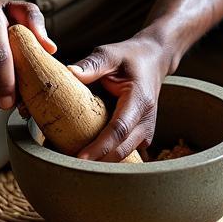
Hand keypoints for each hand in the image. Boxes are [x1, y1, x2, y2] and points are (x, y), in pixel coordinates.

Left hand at [68, 35, 171, 161]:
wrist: (153, 61)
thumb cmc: (129, 57)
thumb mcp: (110, 54)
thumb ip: (92, 64)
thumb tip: (69, 72)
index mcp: (139, 99)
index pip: (119, 129)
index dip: (100, 146)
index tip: (81, 157)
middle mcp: (146, 119)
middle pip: (122, 149)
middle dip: (98, 161)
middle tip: (69, 168)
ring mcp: (146, 130)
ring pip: (124, 155)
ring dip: (102, 162)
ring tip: (75, 166)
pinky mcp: (142, 137)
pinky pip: (124, 152)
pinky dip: (108, 157)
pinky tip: (89, 157)